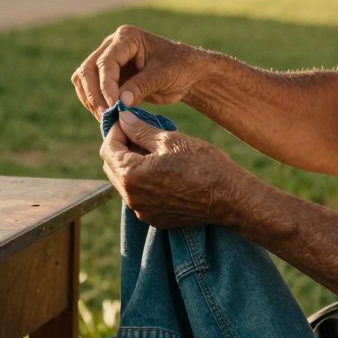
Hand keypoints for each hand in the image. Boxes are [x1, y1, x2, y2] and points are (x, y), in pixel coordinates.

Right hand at [72, 25, 211, 119]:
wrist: (189, 74)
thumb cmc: (181, 67)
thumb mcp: (164, 75)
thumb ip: (141, 86)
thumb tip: (120, 102)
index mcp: (127, 38)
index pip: (105, 62)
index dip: (106, 86)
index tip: (114, 107)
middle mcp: (112, 46)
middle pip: (88, 70)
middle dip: (94, 95)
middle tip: (106, 117)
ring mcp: (109, 61)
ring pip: (84, 80)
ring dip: (91, 100)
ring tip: (106, 119)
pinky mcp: (110, 77)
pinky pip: (91, 89)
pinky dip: (95, 103)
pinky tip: (107, 117)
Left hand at [101, 111, 250, 228]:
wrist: (229, 197)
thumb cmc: (202, 164)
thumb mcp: (170, 140)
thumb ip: (140, 130)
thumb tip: (123, 119)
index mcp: (131, 176)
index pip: (108, 149)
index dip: (116, 131)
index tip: (128, 121)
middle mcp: (132, 198)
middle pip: (112, 167)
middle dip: (121, 148)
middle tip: (139, 133)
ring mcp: (143, 211)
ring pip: (125, 183)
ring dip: (131, 165)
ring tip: (152, 150)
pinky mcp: (155, 218)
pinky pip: (139, 196)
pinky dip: (142, 182)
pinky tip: (161, 170)